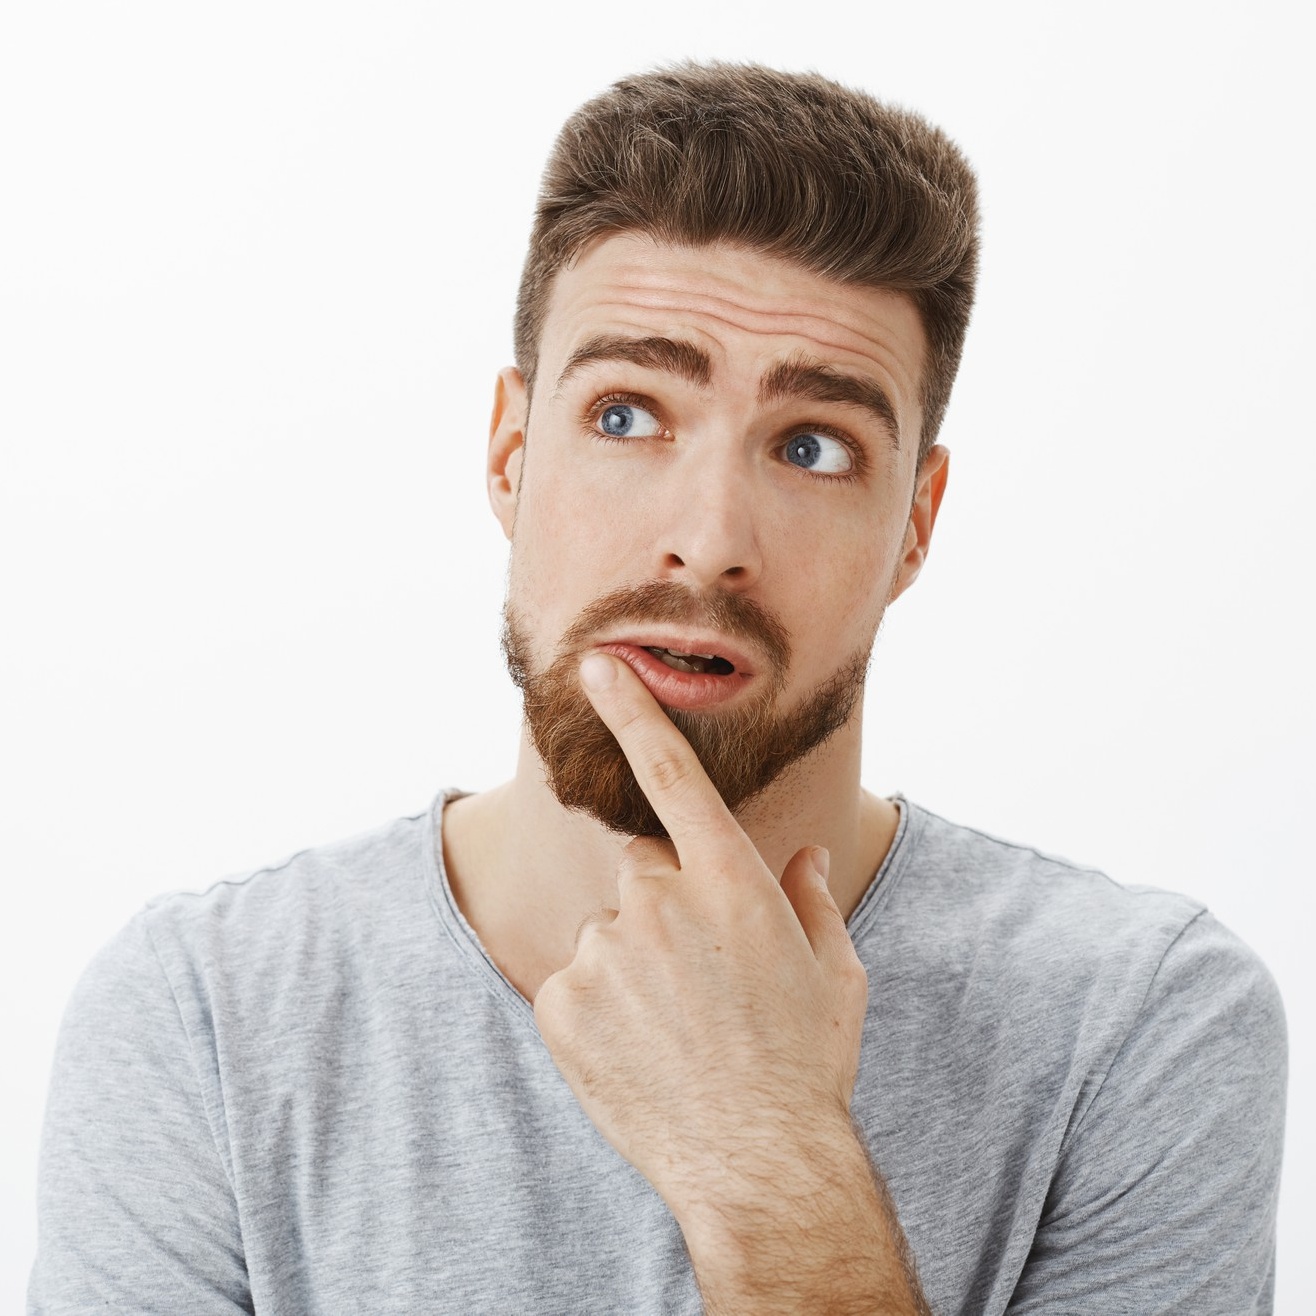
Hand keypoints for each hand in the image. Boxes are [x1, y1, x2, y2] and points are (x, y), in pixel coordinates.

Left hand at [532, 651, 869, 1220]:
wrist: (758, 1166)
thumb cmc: (805, 1064)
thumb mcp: (834, 973)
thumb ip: (812, 899)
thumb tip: (805, 856)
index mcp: (730, 881)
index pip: (673, 775)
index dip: (634, 712)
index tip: (597, 666)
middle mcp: (660, 900)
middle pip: (645, 877)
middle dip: (667, 915)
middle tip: (701, 988)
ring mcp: (606, 950)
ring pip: (611, 936)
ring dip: (634, 968)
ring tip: (676, 1033)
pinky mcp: (562, 1000)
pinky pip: (577, 984)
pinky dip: (599, 1010)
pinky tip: (640, 1053)